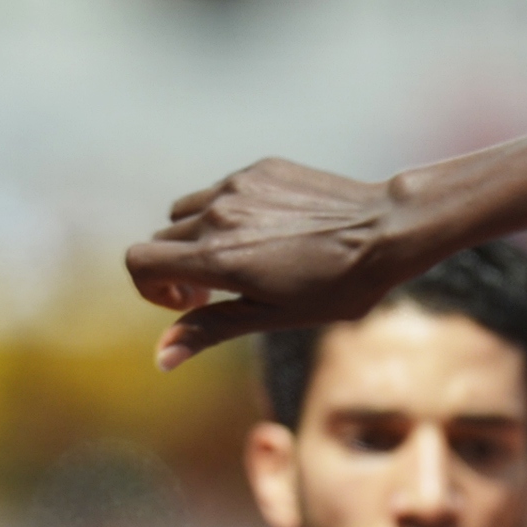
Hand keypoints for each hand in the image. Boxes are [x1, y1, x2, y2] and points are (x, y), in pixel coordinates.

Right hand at [125, 161, 413, 366]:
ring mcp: (237, 185)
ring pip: (185, 211)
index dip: (151, 289)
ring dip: (196, 238)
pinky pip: (220, 191)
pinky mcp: (258, 169)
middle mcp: (219, 214)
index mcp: (217, 257)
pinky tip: (271, 233)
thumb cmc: (338, 286)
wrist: (387, 231)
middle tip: (219, 290)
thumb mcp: (273, 317)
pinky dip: (227, 214)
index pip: (139, 262)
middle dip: (175, 269)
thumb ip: (211, 329)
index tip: (191, 303)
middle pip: (161, 239)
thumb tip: (161, 357)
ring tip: (241, 260)